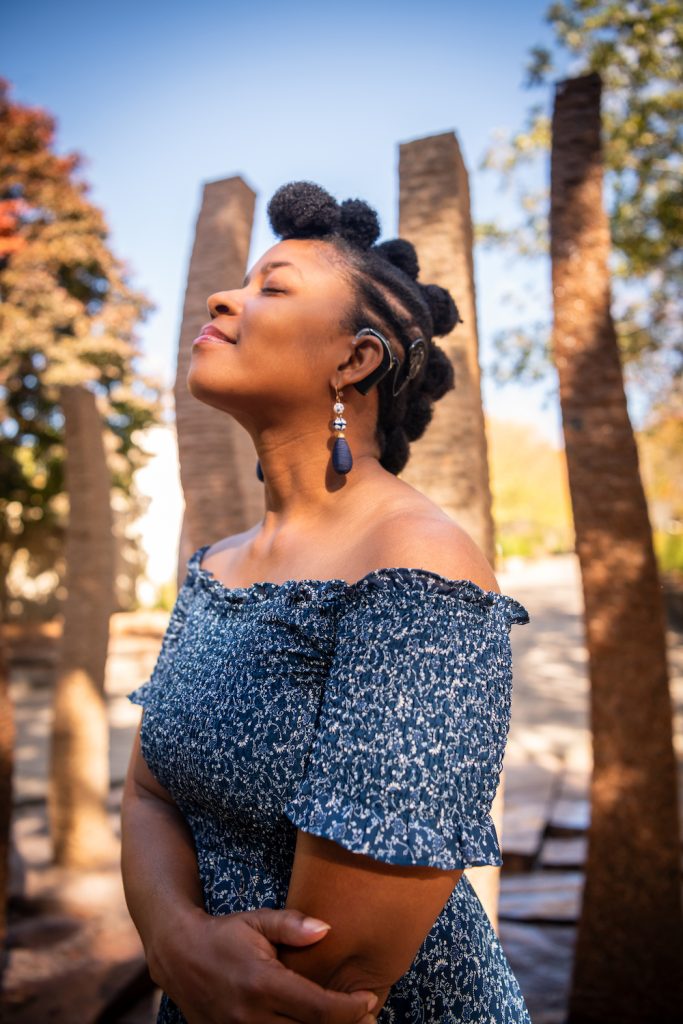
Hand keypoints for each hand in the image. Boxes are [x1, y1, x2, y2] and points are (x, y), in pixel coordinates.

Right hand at [148, 905, 378, 1022]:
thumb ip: (292, 925)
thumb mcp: (257, 920)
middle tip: (366, 1018)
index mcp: (263, 984)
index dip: (349, 1009)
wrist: (178, 955)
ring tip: (344, 1023)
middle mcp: (252, 1016)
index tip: (369, 1001)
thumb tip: (327, 930)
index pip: (318, 1008)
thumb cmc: (223, 933)